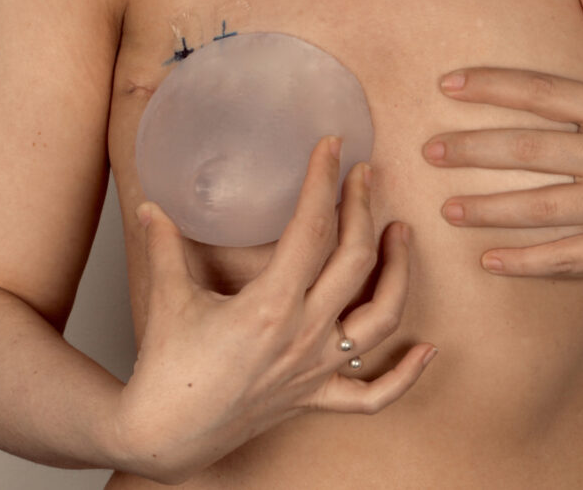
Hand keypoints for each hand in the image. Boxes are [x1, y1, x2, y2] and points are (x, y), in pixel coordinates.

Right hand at [116, 137, 436, 483]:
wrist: (165, 435)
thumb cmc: (166, 368)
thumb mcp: (166, 297)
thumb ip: (164, 245)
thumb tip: (154, 203)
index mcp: (270, 306)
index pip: (310, 229)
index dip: (323, 181)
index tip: (332, 146)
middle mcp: (304, 334)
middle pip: (355, 260)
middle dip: (364, 208)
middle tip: (365, 174)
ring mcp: (316, 368)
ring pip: (381, 319)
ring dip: (399, 273)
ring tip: (401, 234)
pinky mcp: (316, 398)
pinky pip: (372, 394)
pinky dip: (405, 375)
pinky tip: (428, 349)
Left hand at [422, 0, 582, 277]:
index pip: (546, 92)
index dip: (493, 87)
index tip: (447, 86)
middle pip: (533, 150)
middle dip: (474, 150)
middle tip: (428, 151)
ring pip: (544, 208)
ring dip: (489, 209)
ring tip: (446, 208)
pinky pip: (571, 258)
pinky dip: (528, 262)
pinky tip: (488, 261)